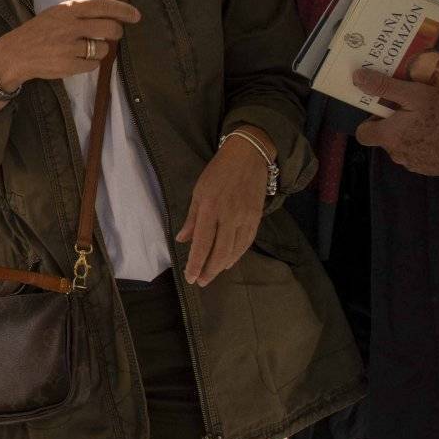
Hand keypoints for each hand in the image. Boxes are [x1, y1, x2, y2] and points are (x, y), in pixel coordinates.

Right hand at [0, 0, 141, 90]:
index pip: (103, 6)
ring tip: (87, 48)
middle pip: (109, 28)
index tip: (136, 16)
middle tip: (113, 34)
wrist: (16, 53)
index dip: (123, 10)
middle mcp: (70, 26)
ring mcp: (69, 47)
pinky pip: (93, 65)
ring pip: (103, 49)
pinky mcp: (68, 66)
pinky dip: (90, 63)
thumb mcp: (60, 12)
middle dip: (116, 33)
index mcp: (68, 9)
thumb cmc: (40, 30)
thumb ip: (88, 5)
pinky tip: (77, 59)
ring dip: (101, 50)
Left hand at [178, 127, 272, 285]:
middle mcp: (228, 215)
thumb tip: (181, 239)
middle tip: (201, 282)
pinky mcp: (256, 217)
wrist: (249, 156)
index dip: (196, 263)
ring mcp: (245, 217)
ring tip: (212, 274)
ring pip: (234, 250)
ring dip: (222, 265)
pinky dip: (237, 255)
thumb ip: (192, 218)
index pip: (202, 243)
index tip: (190, 277)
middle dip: (209, 270)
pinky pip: (246, 242)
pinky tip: (229, 262)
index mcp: (210, 208)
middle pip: (220, 252)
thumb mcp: (199, 190)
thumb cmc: (218, 171)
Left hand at [352, 66, 438, 178]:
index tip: (386, 109)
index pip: (363, 134)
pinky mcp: (432, 170)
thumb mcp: (415, 94)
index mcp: (389, 137)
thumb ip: (384, 87)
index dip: (370, 121)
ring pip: (405, 146)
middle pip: (386, 138)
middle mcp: (398, 155)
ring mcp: (416, 165)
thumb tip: (356, 77)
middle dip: (396, 124)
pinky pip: (422, 155)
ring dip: (413, 134)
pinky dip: (427, 145)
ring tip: (433, 118)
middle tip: (415, 108)